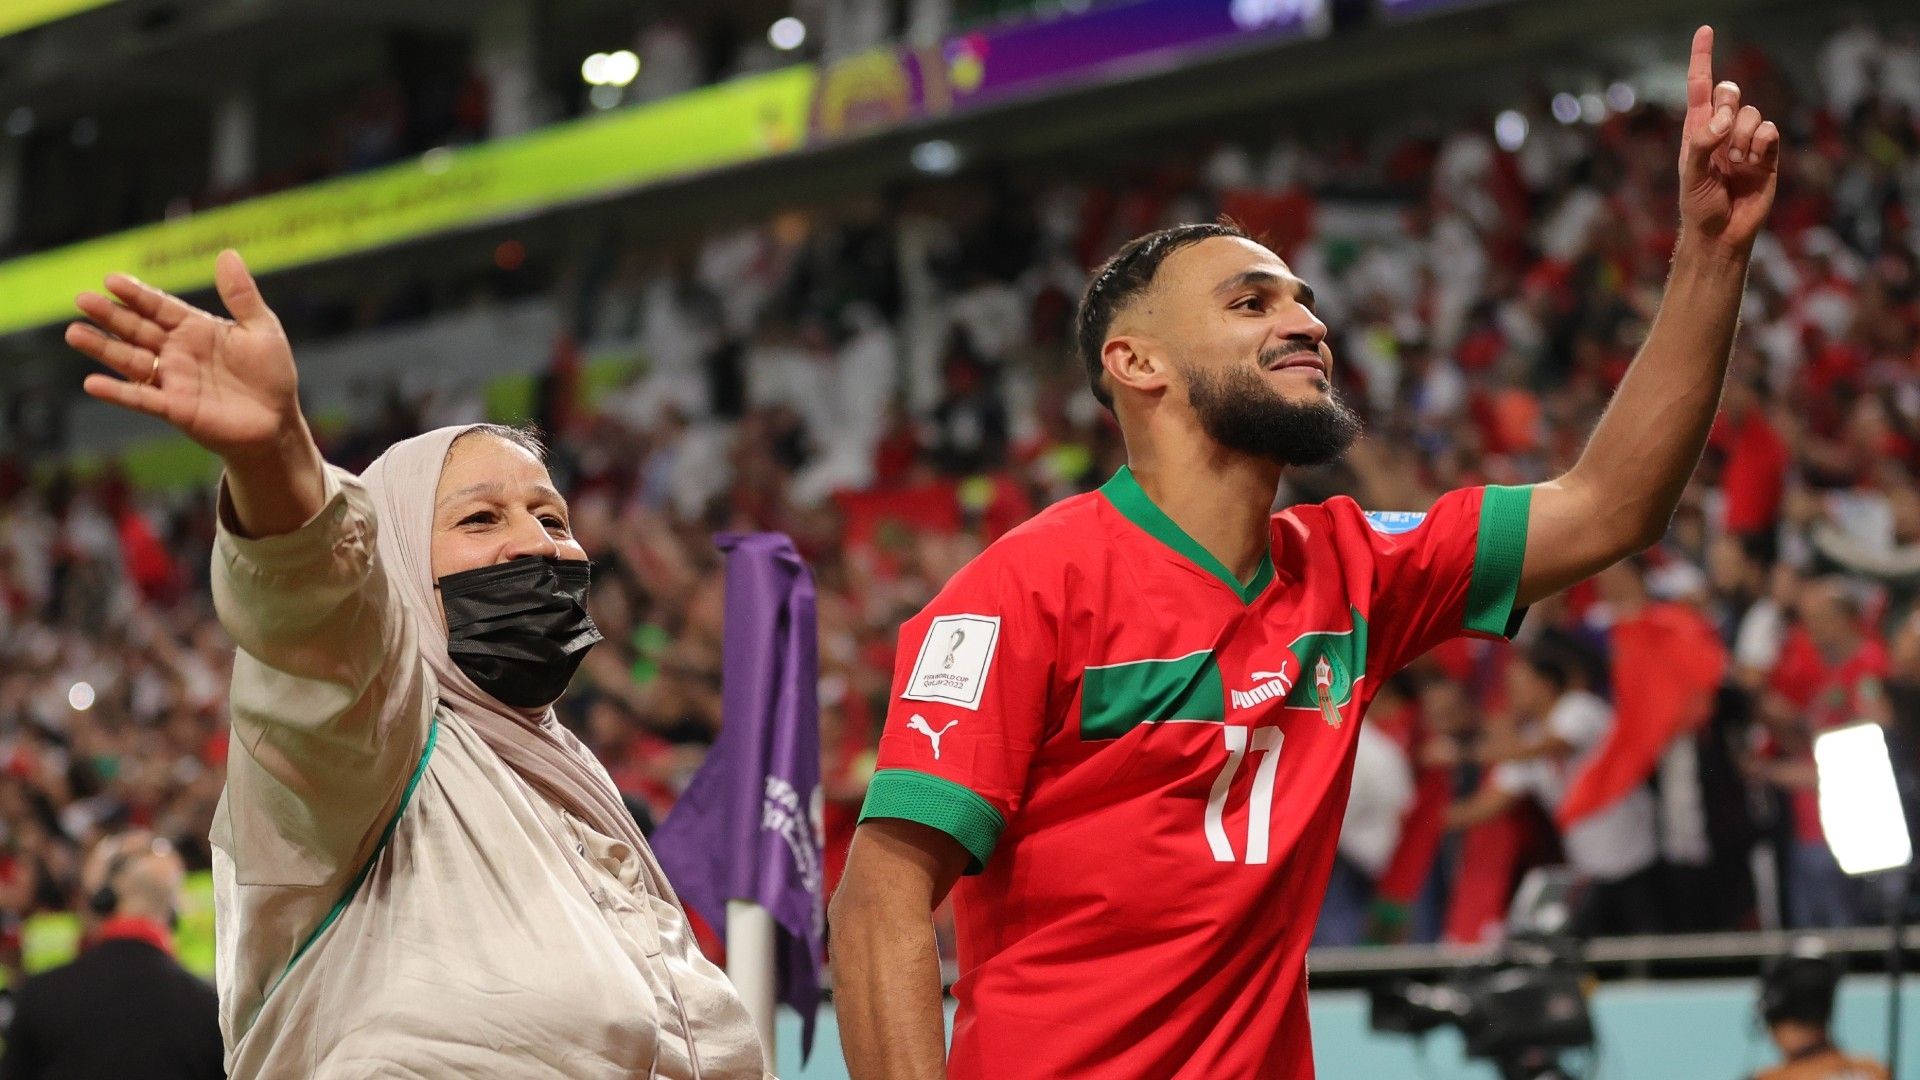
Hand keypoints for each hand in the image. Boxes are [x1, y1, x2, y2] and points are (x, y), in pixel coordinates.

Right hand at [65, 249, 303, 462]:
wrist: (277, 421)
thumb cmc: (270, 374)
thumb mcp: (262, 329)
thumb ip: (241, 295)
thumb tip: (227, 253)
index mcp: (195, 328)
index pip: (159, 307)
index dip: (137, 294)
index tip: (111, 280)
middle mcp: (177, 352)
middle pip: (137, 329)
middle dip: (110, 315)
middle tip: (82, 299)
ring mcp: (173, 380)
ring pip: (130, 360)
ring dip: (102, 348)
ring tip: (74, 333)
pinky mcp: (175, 409)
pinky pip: (142, 398)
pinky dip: (118, 392)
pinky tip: (93, 383)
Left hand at [1677, 26, 1780, 256]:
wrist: (1721, 233)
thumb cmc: (1698, 205)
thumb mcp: (1691, 175)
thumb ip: (1702, 143)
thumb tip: (1722, 118)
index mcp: (1697, 130)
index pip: (1699, 86)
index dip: (1703, 57)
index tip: (1706, 30)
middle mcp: (1722, 130)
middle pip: (1730, 93)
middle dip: (1726, 105)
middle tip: (1720, 133)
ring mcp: (1746, 141)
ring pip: (1753, 113)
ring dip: (1742, 138)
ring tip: (1734, 164)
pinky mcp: (1768, 153)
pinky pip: (1770, 130)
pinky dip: (1760, 145)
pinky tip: (1752, 164)